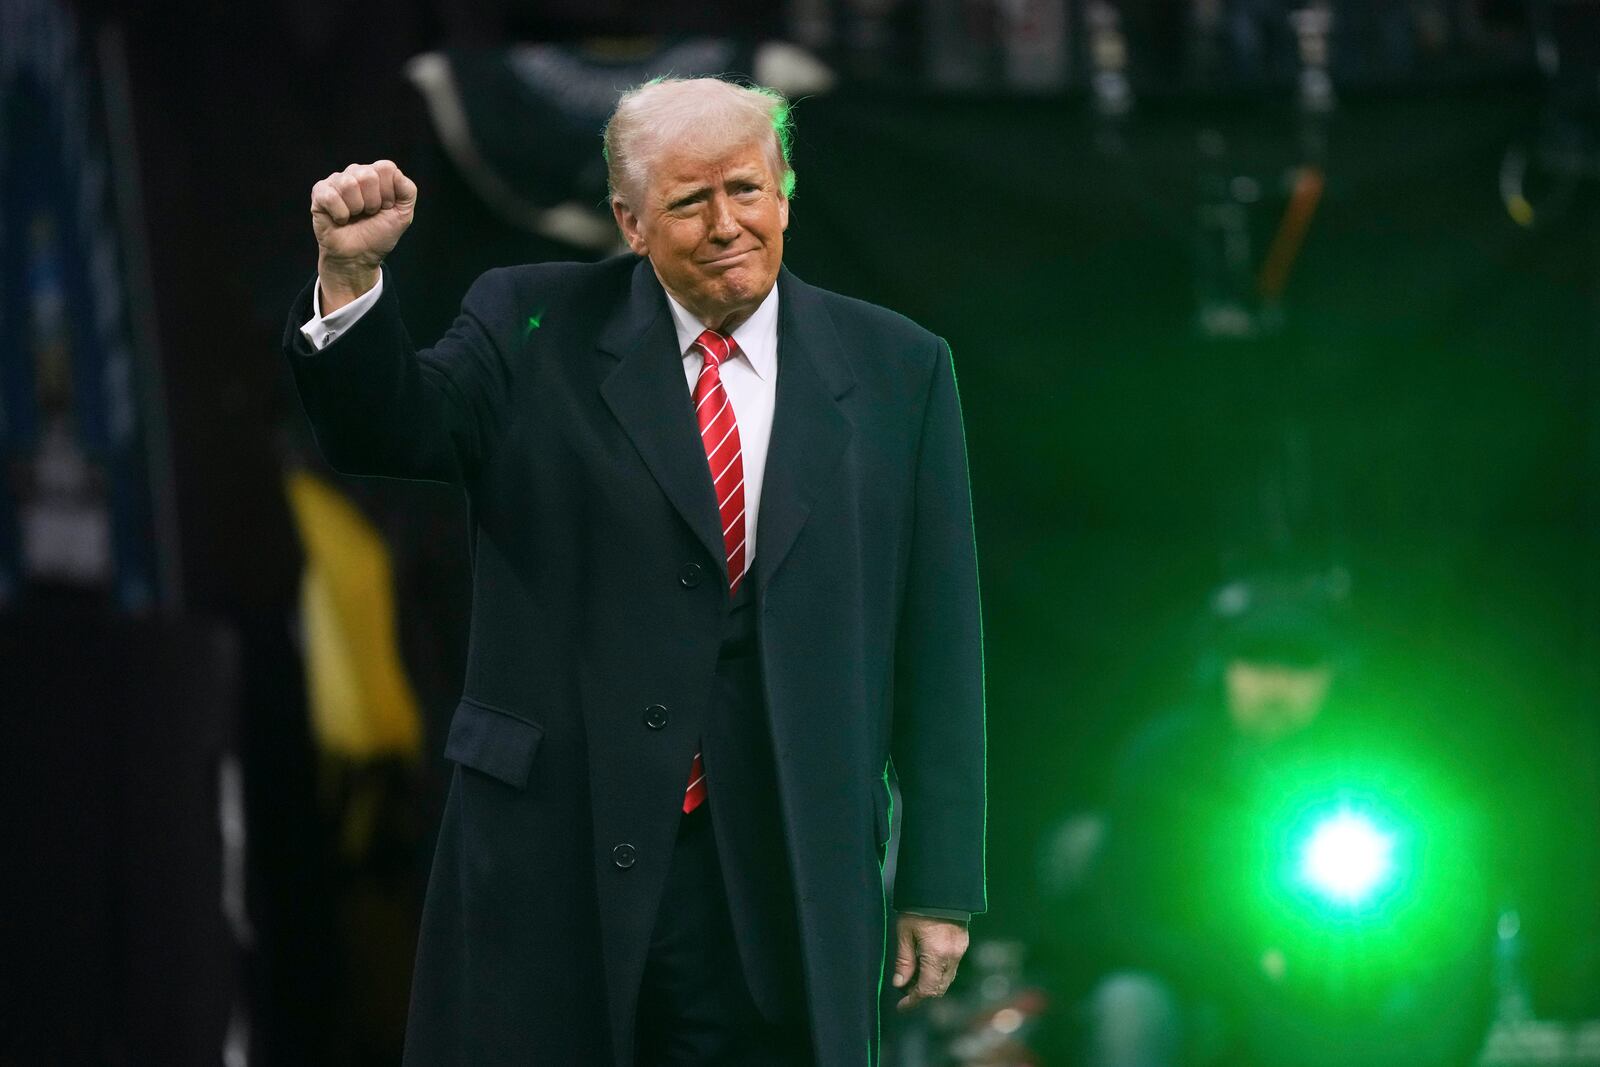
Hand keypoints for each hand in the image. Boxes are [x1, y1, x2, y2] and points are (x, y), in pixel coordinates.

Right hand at [309, 160, 416, 308]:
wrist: (358, 257)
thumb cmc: (378, 234)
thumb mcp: (403, 215)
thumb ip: (407, 191)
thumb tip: (396, 172)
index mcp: (376, 175)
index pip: (385, 167)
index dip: (389, 193)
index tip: (385, 208)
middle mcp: (355, 173)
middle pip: (367, 175)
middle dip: (373, 202)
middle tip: (369, 213)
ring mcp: (336, 181)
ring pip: (349, 184)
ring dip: (356, 208)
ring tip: (355, 216)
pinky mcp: (319, 193)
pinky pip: (331, 196)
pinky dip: (340, 214)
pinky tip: (340, 219)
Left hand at [891, 912, 968, 1011]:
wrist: (939, 888)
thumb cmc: (918, 908)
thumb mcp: (904, 933)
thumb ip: (903, 961)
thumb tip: (899, 984)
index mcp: (936, 954)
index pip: (926, 988)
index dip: (913, 1000)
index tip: (901, 1006)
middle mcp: (952, 956)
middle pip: (939, 988)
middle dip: (922, 994)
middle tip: (905, 992)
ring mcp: (960, 950)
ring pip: (947, 979)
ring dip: (931, 984)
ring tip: (912, 978)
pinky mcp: (963, 944)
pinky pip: (952, 967)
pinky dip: (939, 973)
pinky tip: (925, 966)